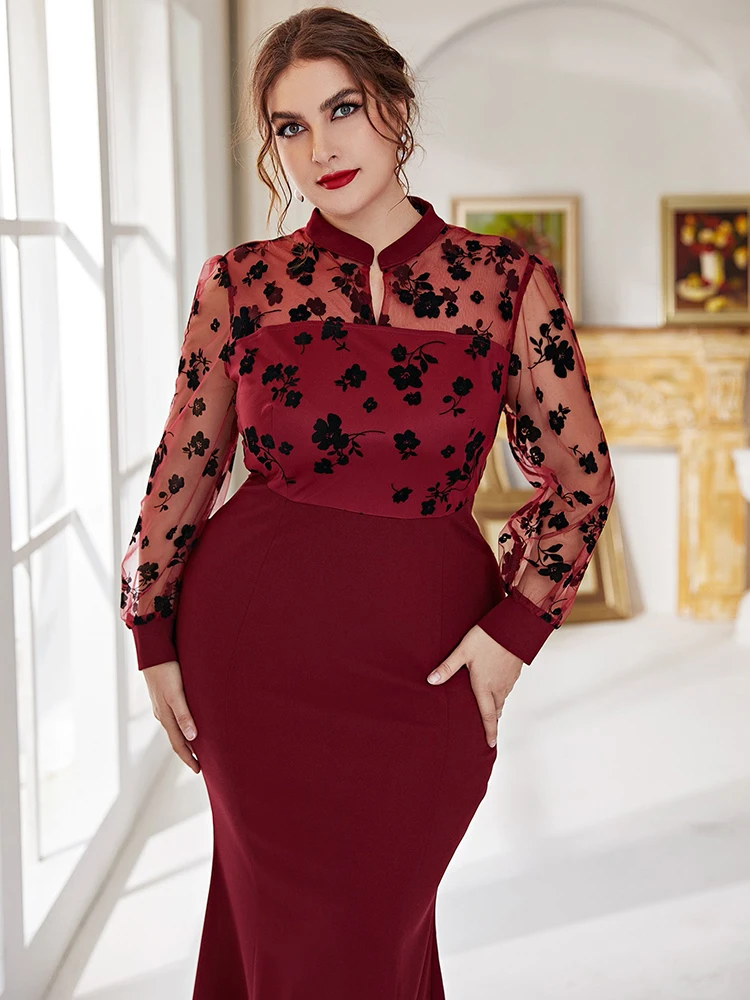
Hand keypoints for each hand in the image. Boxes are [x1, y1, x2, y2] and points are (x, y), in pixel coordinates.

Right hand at [142, 660, 200, 772]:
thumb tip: (192, 737)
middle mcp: (163, 715)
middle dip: (188, 753)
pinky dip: (183, 727)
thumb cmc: (166, 672)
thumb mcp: (176, 694)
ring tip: (199, 748)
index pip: (178, 744)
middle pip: (176, 739)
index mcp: (166, 717)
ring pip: (175, 729)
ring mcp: (163, 707)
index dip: (188, 758)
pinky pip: (175, 718)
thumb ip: (184, 715)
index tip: (199, 770)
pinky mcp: (165, 697)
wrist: (154, 654)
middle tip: (200, 764)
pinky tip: (191, 724)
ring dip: (186, 740)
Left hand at [426, 625, 522, 746]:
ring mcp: (509, 679)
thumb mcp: (462, 652)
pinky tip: (497, 684)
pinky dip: (502, 691)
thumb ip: (447, 668)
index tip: (491, 744)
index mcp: (485, 686)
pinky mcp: (515, 671)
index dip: (489, 731)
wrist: (513, 626)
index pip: (488, 715)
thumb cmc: (487, 638)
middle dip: (492, 719)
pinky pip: (508, 687)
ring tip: (491, 708)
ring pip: (503, 698)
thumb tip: (431, 681)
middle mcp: (499, 687)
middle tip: (489, 728)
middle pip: (496, 709)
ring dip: (497, 705)